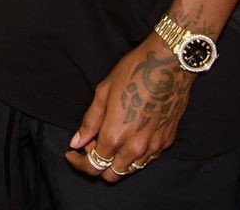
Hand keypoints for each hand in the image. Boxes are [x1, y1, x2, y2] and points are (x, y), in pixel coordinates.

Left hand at [64, 34, 193, 182]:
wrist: (167, 65)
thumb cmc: (132, 73)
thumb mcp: (103, 93)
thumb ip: (90, 122)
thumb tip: (76, 142)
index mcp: (115, 136)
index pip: (94, 165)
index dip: (79, 162)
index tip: (72, 154)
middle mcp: (135, 148)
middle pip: (113, 175)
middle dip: (98, 164)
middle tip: (91, 143)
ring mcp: (154, 147)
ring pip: (131, 170)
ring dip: (117, 161)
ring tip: (110, 138)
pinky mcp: (167, 142)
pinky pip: (147, 159)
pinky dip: (134, 155)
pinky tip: (129, 135)